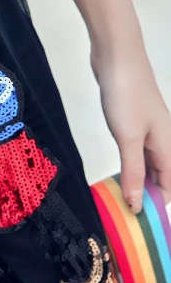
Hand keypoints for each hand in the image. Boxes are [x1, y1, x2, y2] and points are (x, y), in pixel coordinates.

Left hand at [93, 47, 170, 211]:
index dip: (158, 207)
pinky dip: (130, 164)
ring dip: (138, 181)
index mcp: (168, 148)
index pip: (170, 188)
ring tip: (121, 199)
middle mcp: (163, 141)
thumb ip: (133, 170)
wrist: (117, 57)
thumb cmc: (126, 95)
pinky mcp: (133, 120)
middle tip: (126, 216)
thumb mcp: (128, 137)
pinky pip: (136, 150)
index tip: (142, 225)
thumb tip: (138, 204)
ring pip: (148, 165)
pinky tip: (119, 171)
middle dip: (147, 197)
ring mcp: (148, 130)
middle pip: (161, 178)